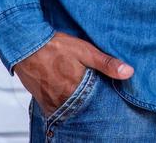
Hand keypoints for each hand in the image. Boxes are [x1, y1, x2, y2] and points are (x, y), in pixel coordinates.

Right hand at [15, 33, 132, 117]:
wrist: (26, 45)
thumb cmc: (55, 47)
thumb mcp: (85, 51)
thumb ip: (107, 63)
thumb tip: (129, 72)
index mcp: (77, 89)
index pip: (97, 102)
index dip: (103, 98)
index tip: (106, 94)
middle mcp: (64, 100)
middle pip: (82, 108)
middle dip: (89, 103)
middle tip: (91, 93)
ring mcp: (51, 102)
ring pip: (69, 110)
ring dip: (75, 105)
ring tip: (78, 94)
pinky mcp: (42, 101)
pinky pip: (55, 110)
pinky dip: (62, 105)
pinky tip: (66, 95)